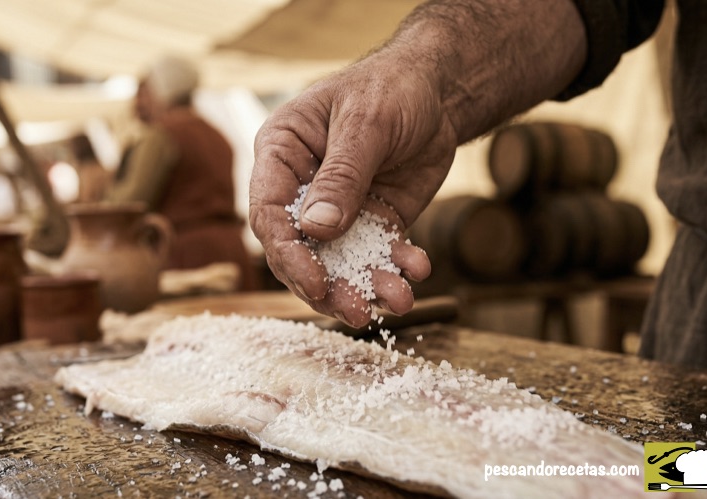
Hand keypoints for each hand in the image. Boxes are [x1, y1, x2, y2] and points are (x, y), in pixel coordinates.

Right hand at [249, 51, 457, 327]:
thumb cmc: (390, 88)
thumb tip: (316, 229)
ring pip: (339, 262)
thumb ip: (342, 176)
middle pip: (300, 250)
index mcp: (281, 154)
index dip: (288, 254)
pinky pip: (378, 255)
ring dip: (365, 286)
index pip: (268, 213)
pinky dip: (397, 268)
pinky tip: (417, 269)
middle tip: (356, 312)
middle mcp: (301, 188)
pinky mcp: (372, 222)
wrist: (437, 91)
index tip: (316, 283)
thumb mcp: (366, 124)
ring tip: (397, 302)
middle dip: (327, 286)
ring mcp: (336, 209)